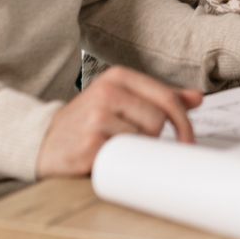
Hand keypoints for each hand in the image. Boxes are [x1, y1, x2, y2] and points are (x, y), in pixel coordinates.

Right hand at [35, 66, 201, 177]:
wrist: (42, 141)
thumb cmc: (88, 120)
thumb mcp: (121, 99)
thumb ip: (158, 97)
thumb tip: (197, 99)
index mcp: (119, 76)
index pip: (166, 96)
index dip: (182, 121)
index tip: (188, 140)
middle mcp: (107, 92)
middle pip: (158, 120)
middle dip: (153, 137)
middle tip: (135, 142)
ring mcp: (96, 118)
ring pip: (143, 139)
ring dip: (136, 149)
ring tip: (116, 146)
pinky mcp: (89, 145)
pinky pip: (124, 156)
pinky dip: (122, 161)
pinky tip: (107, 156)